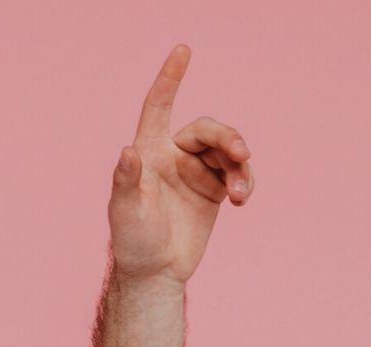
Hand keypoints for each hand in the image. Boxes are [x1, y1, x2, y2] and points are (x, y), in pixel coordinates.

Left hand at [108, 44, 253, 287]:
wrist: (155, 273)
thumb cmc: (132, 242)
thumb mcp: (126, 212)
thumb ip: (128, 182)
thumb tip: (126, 151)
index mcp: (147, 152)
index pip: (157, 107)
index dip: (169, 79)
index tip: (183, 50)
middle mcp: (172, 156)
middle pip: (207, 130)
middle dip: (227, 137)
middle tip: (240, 153)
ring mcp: (195, 171)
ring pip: (227, 150)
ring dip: (239, 165)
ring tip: (240, 193)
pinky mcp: (214, 188)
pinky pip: (238, 173)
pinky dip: (244, 181)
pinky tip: (242, 199)